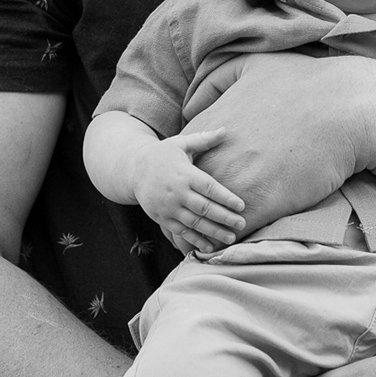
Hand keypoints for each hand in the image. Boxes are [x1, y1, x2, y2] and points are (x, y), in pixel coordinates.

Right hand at [130, 130, 245, 256]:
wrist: (133, 169)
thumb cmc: (163, 155)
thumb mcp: (181, 143)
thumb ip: (204, 140)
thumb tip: (225, 130)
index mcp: (185, 174)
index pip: (209, 188)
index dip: (226, 197)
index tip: (242, 206)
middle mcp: (177, 192)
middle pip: (204, 208)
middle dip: (224, 217)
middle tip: (242, 224)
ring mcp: (168, 207)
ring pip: (194, 223)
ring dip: (213, 232)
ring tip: (231, 238)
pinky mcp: (162, 218)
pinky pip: (181, 232)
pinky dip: (195, 240)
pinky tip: (210, 247)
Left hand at [186, 52, 375, 229]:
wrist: (344, 110)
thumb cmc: (304, 83)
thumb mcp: (252, 66)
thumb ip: (214, 81)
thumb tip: (191, 103)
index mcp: (208, 130)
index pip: (184, 166)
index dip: (192, 179)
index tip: (204, 186)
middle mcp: (214, 158)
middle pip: (190, 196)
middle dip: (195, 207)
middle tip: (208, 216)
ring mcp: (235, 183)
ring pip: (209, 219)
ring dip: (212, 228)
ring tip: (221, 234)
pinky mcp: (261, 205)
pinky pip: (234, 232)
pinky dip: (233, 239)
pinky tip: (240, 237)